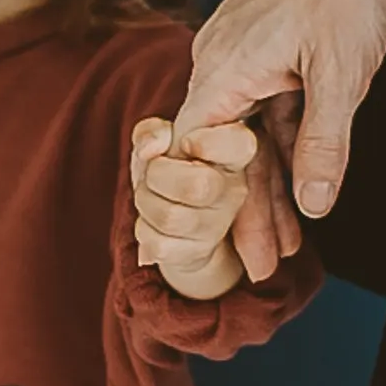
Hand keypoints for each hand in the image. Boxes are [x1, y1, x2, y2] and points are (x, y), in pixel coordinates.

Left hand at [130, 115, 262, 297]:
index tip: (187, 144)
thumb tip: (153, 146)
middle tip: (155, 173)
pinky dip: (144, 232)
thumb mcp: (159, 142)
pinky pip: (159, 245)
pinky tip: (153, 224)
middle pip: (197, 186)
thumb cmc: (170, 169)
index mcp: (233, 153)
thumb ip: (153, 131)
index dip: (205, 142)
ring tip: (151, 197)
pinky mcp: (198, 254)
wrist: (175, 223)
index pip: (240, 143)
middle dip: (157, 175)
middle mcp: (234, 190)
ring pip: (170, 217)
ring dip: (145, 203)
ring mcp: (218, 225)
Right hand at [177, 0, 385, 280]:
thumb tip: (316, 205)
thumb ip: (324, 142)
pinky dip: (280, 147)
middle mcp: (219, 67)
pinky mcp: (262, 48)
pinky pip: (263, 110)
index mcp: (223, 76)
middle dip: (244, 212)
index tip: (223, 257)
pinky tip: (298, 183)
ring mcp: (240, 56)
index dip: (213, 212)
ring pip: (247, 135)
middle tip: (260, 268)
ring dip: (266, 184)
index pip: (199, 161)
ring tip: (284, 241)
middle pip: (224, 155)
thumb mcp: (341, 74)